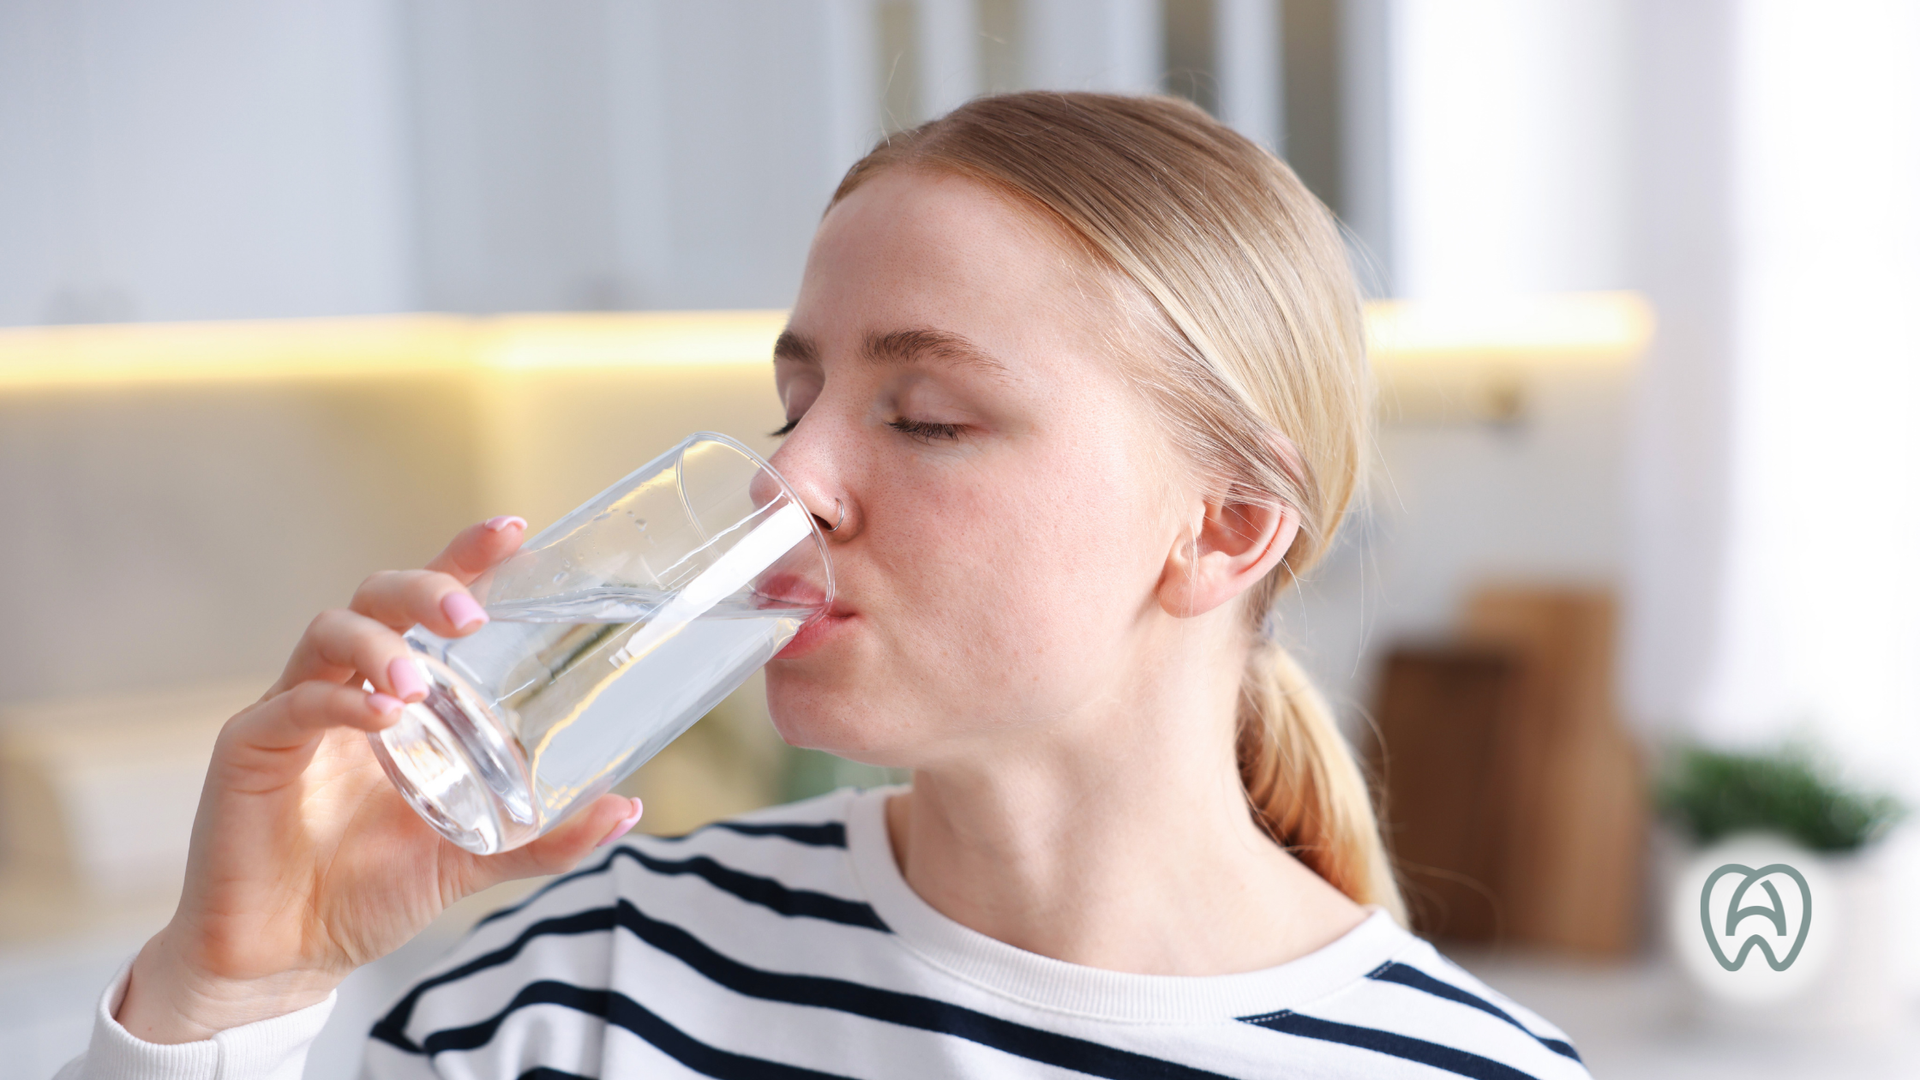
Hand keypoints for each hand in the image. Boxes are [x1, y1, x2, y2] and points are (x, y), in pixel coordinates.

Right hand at [115, 517, 644, 1043]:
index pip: (427, 606)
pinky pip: (292, 706)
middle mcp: (343, 685)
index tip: (516, 530)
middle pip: (375, 596)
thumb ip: (544, 837)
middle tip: (470, 615)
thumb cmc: (371, 889)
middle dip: (425, 588)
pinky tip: (383, 719)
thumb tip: (627, 806)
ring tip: (420, 681)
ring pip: (328, 634)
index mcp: (396, 693)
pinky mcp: (249, 749)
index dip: (464, 560)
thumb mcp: (472, 859)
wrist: (287, 956)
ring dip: (380, 645)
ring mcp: (291, 710)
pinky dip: (339, 702)